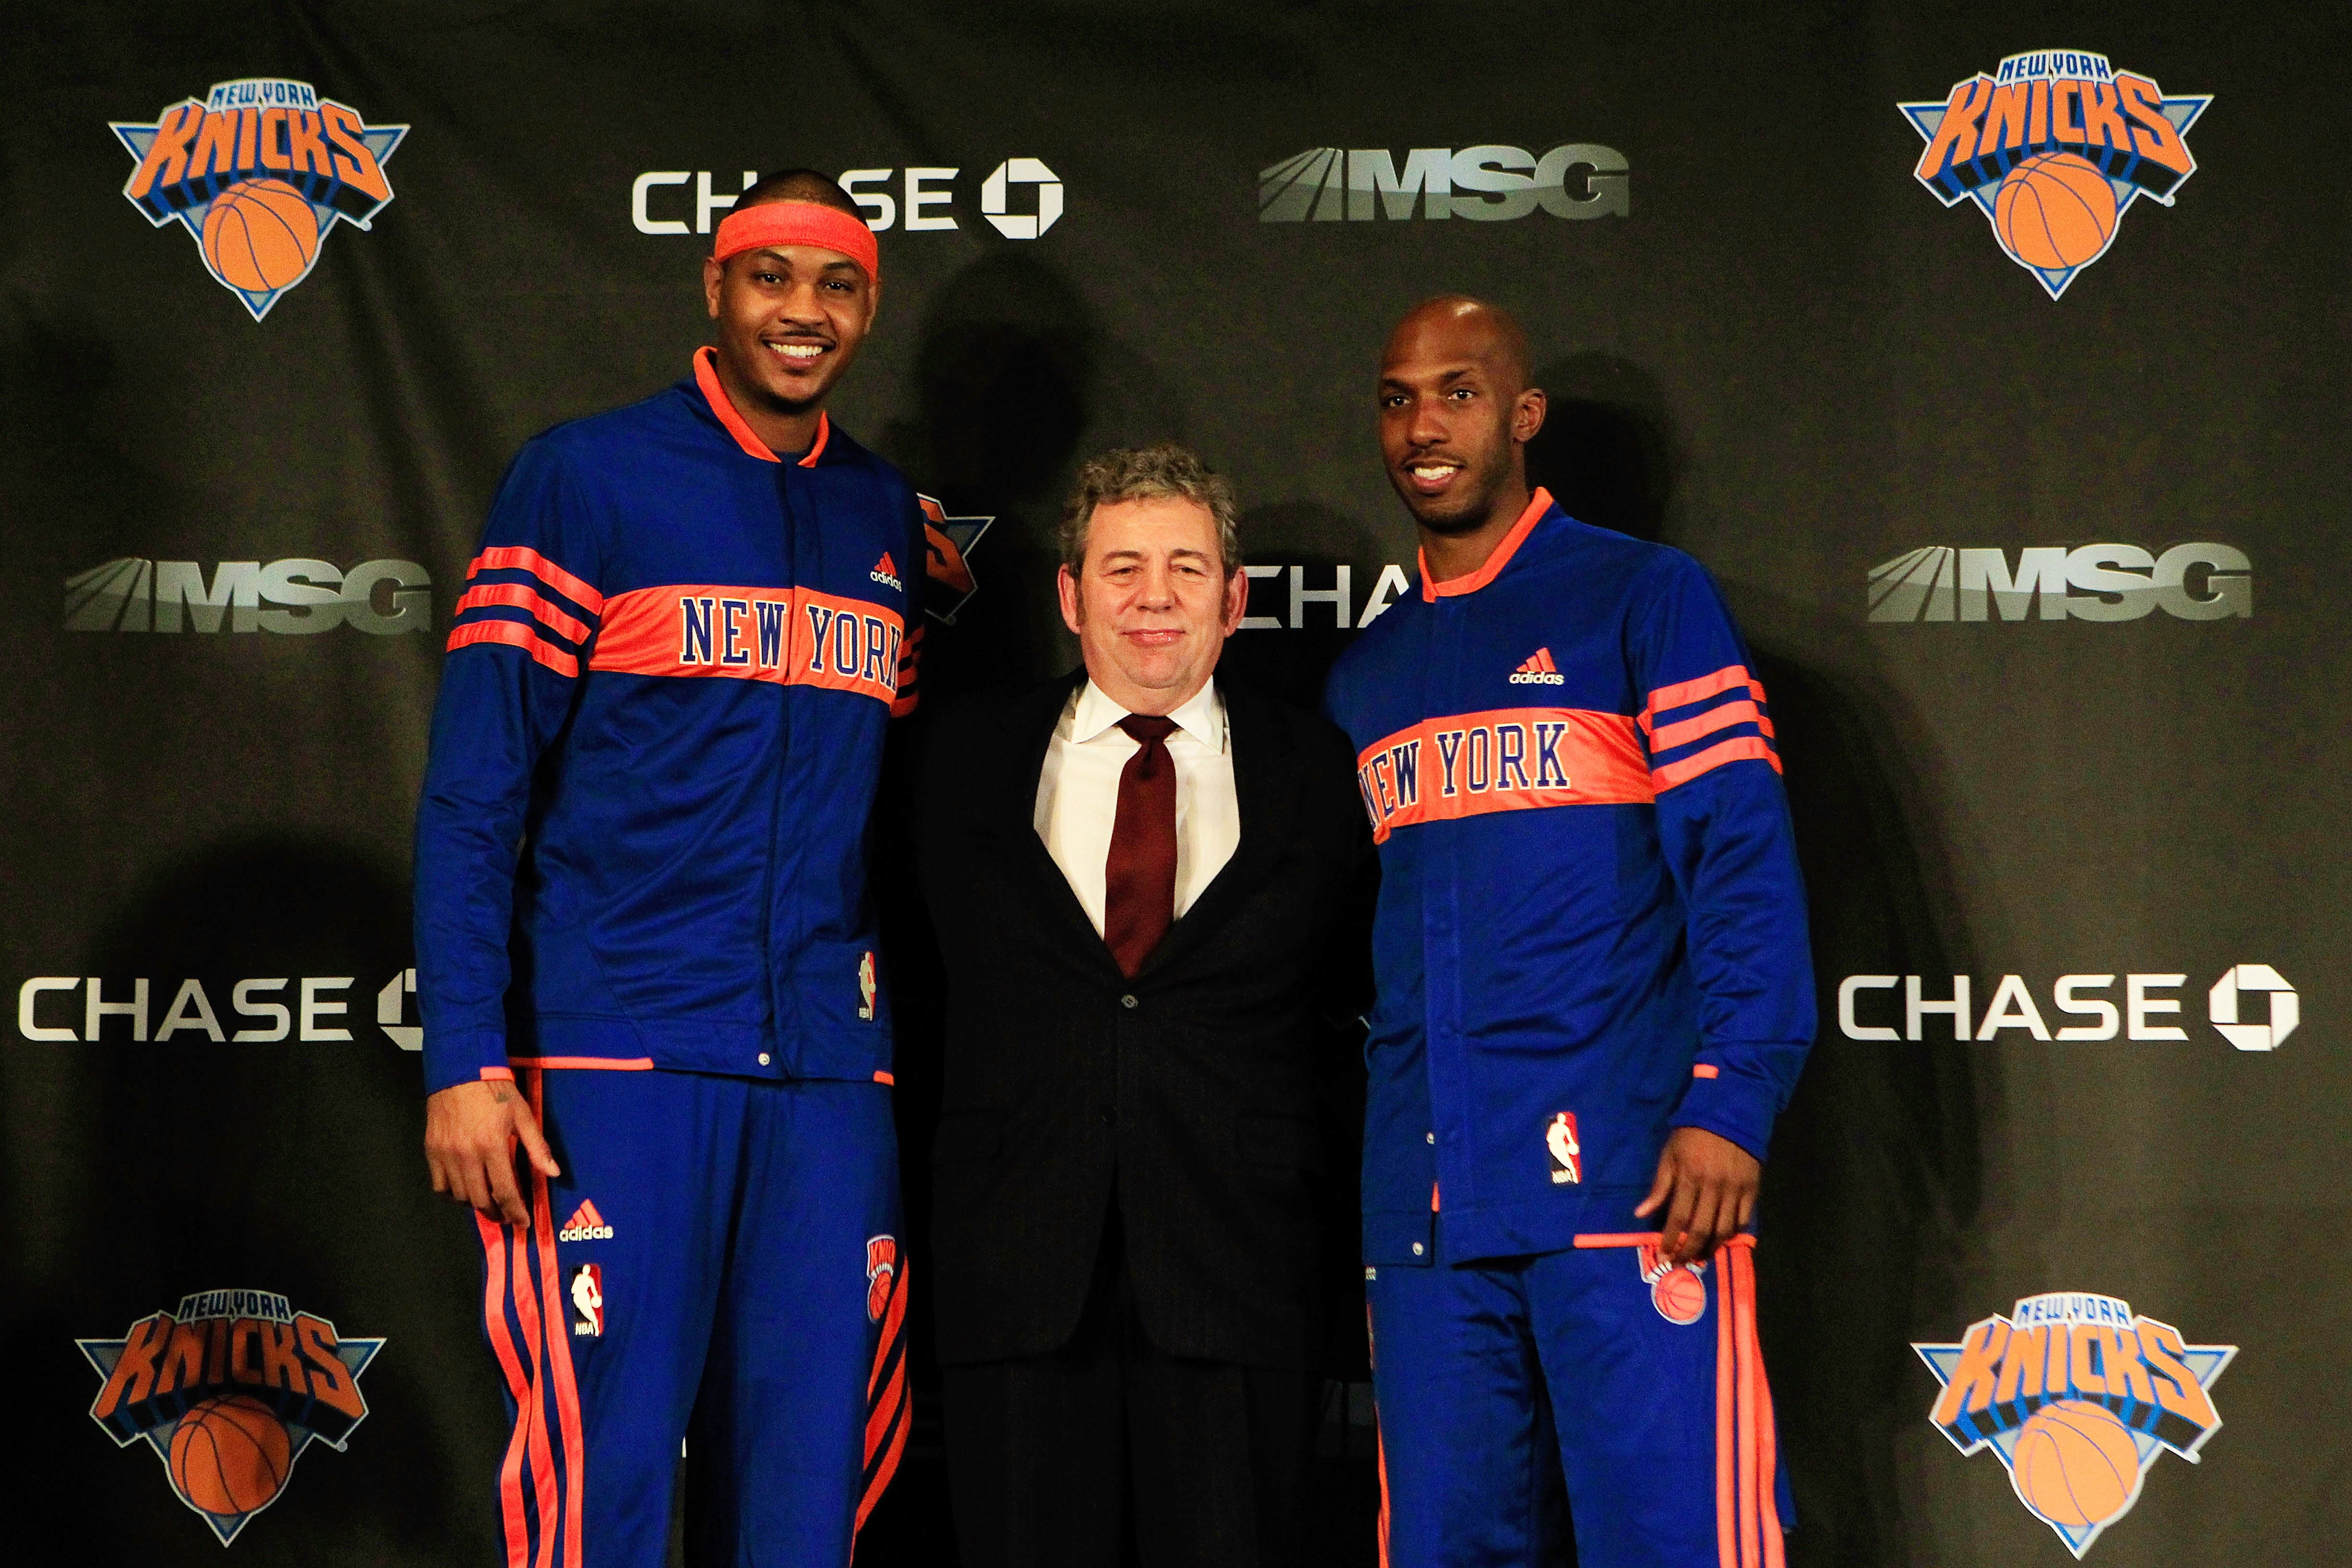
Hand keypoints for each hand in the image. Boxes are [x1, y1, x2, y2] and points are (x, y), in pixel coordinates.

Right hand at [425, 1079, 558, 1225]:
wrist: (460, 1070)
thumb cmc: (496, 1090)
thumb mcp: (523, 1115)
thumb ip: (537, 1147)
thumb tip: (554, 1173)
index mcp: (492, 1146)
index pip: (505, 1192)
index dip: (515, 1212)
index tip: (523, 1223)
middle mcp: (467, 1155)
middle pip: (480, 1200)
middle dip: (496, 1213)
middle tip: (506, 1215)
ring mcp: (446, 1154)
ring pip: (459, 1196)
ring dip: (476, 1204)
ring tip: (488, 1203)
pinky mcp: (431, 1150)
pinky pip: (439, 1185)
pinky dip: (452, 1193)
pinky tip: (465, 1189)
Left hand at [1633, 1126, 1758, 1264]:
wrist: (1730, 1113)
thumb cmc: (1692, 1134)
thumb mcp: (1669, 1155)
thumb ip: (1659, 1186)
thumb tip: (1640, 1213)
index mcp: (1689, 1177)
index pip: (1678, 1217)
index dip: (1670, 1240)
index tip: (1663, 1254)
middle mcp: (1713, 1187)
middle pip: (1702, 1229)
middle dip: (1689, 1251)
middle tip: (1681, 1263)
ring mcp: (1735, 1189)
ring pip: (1724, 1229)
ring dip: (1712, 1247)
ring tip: (1701, 1256)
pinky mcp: (1752, 1188)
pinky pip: (1743, 1219)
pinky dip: (1733, 1232)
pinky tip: (1722, 1238)